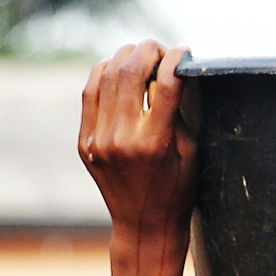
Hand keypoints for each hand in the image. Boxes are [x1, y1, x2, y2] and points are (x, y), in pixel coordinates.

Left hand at [79, 40, 198, 238]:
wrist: (142, 225)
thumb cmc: (176, 190)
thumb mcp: (189, 151)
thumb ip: (176, 113)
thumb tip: (167, 73)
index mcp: (155, 142)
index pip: (166, 83)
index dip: (176, 59)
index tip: (184, 51)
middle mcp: (122, 138)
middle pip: (130, 71)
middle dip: (148, 51)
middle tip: (161, 50)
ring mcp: (99, 140)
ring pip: (106, 75)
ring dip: (125, 57)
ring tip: (140, 56)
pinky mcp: (85, 142)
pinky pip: (90, 93)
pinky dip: (104, 74)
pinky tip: (118, 70)